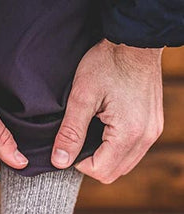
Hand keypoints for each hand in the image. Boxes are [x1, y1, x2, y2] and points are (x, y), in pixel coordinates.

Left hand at [51, 39, 162, 183]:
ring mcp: (152, 131)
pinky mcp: (153, 124)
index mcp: (129, 133)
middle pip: (113, 173)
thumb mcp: (81, 96)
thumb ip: (70, 132)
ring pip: (123, 165)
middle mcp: (146, 137)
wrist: (135, 40)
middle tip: (78, 140)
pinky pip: (132, 151)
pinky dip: (115, 149)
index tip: (70, 143)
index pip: (100, 171)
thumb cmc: (107, 63)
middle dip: (91, 164)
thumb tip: (60, 162)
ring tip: (89, 134)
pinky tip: (103, 131)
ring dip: (103, 158)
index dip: (78, 163)